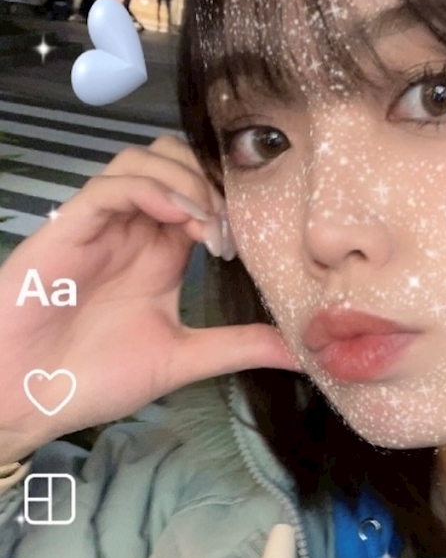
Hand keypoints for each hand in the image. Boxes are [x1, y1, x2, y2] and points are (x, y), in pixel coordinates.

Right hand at [0, 135, 300, 460]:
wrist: (27, 396)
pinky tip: (180, 219)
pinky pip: (111, 185)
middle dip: (213, 181)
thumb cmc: (93, 377)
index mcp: (161, 255)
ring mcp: (102, 226)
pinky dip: (151, 190)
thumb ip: (241, 346)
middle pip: (175, 161)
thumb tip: (305, 354)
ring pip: (144, 162)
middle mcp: (134, 231)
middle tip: (234, 228)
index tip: (259, 236)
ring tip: (210, 229)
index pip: (203, 196)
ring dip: (187, 182)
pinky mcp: (71, 228)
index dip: (234, 200)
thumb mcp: (184, 359)